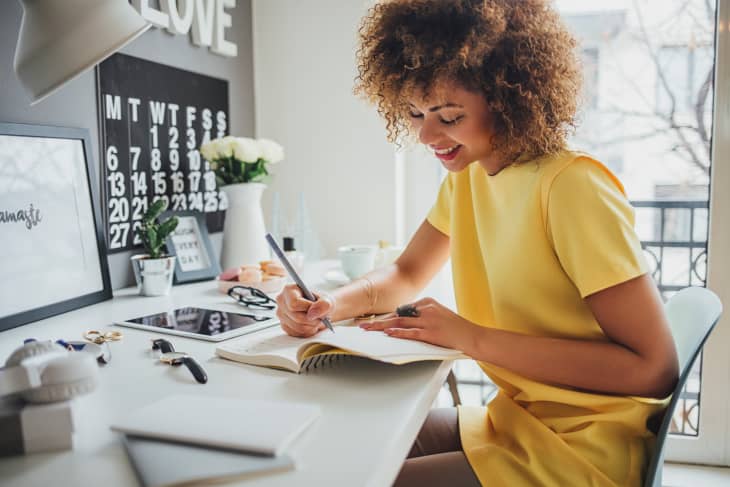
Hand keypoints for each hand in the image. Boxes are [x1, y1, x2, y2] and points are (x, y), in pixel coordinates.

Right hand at [276, 284, 334, 337]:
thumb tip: (312, 314)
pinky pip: (297, 333)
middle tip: (320, 317)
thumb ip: (323, 304)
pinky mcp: (284, 326)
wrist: (320, 310)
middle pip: (296, 317)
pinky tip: (310, 324)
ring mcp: (281, 315)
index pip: (294, 303)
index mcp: (289, 290)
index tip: (316, 308)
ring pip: (297, 327)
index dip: (307, 308)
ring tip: (316, 320)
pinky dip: (307, 331)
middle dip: (312, 319)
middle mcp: (282, 301)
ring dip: (311, 326)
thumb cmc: (320, 302)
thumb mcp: (327, 300)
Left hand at [359, 297, 477, 352]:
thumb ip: (423, 315)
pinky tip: (388, 334)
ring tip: (369, 329)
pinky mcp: (431, 333)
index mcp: (428, 302)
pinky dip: (398, 333)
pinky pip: (411, 332)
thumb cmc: (456, 328)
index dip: (386, 317)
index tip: (374, 321)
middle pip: (398, 314)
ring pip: (400, 322)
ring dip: (382, 327)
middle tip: (364, 325)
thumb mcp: (439, 315)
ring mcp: (429, 320)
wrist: (472, 336)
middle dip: (379, 321)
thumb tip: (403, 322)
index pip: (402, 309)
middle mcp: (427, 309)